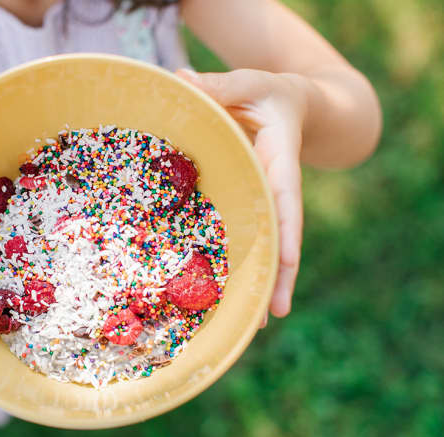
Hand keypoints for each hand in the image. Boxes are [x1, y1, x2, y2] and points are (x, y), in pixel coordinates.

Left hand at [177, 68, 307, 321]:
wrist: (290, 105)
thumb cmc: (268, 92)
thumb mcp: (248, 82)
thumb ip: (218, 86)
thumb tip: (179, 79)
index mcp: (280, 165)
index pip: (286, 203)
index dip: (286, 234)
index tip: (287, 266)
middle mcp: (275, 191)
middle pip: (279, 239)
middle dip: (276, 277)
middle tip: (271, 317)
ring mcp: (262, 203)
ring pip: (263, 247)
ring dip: (258, 283)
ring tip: (252, 325)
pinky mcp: (247, 206)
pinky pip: (243, 237)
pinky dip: (237, 265)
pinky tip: (223, 293)